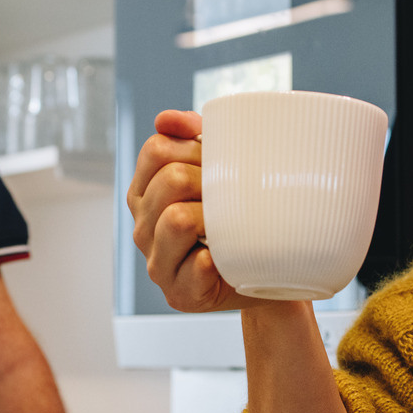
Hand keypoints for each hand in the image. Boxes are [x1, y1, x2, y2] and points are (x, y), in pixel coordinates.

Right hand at [127, 109, 277, 312]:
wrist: (269, 271)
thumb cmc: (240, 217)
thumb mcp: (219, 170)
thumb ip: (193, 135)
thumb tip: (166, 118)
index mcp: (145, 192)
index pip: (156, 150)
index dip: (195, 148)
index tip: (219, 163)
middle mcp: (142, 226)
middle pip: (170, 180)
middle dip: (210, 181)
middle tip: (234, 196)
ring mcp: (157, 261)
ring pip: (176, 220)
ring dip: (213, 218)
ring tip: (229, 225)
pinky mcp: (179, 293)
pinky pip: (197, 266)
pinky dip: (216, 259)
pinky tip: (226, 258)